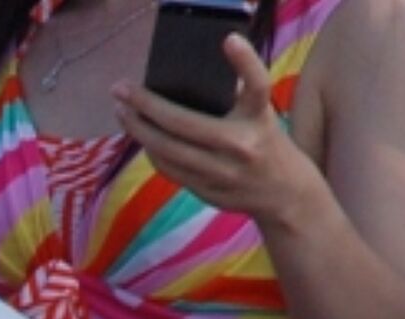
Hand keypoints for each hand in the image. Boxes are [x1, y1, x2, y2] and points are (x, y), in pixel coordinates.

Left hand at [114, 39, 317, 228]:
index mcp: (259, 118)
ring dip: (139, 130)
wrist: (283, 192)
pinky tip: (141, 136)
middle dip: (146, 106)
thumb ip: (236, 96)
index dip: (245, 61)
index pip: (256, 87)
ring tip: (122, 112)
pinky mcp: (208, 192)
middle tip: (121, 89)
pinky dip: (152, 152)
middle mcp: (241, 145)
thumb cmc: (264, 140)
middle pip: (183, 124)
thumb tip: (188, 80)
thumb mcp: (260, 114)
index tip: (229, 40)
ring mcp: (222, 172)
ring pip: (168, 151)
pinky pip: (170, 169)